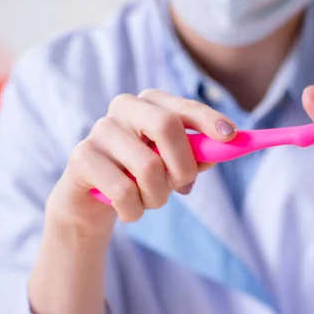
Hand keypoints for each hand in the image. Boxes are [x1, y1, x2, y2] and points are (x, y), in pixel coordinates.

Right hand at [46, 89, 236, 237]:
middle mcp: (124, 107)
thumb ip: (200, 154)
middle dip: (184, 165)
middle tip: (184, 187)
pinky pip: (123, 192)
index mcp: (151, 103)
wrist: (94, 201)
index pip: (184, 107)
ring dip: (157, 197)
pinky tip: (128, 209)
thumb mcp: (174, 165)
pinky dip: (134, 210)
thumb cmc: (142, 176)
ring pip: (148, 167)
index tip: (231, 137)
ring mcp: (100, 130)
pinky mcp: (81, 157)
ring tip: (148, 200)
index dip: (208, 120)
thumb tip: (228, 145)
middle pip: (166, 126)